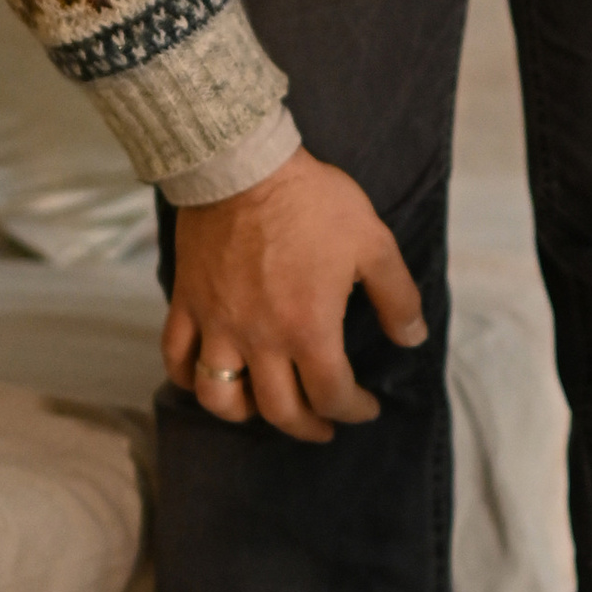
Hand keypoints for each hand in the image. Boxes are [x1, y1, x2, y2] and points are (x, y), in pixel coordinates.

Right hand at [164, 144, 426, 442]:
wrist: (245, 164)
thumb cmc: (312, 202)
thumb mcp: (373, 244)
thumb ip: (398, 297)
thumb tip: (414, 338)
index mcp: (308, 330)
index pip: (332, 395)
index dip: (355, 410)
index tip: (366, 407)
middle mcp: (259, 339)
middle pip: (279, 410)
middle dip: (307, 426)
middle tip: (324, 424)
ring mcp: (217, 324)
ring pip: (219, 397)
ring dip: (244, 414)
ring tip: (264, 407)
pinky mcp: (187, 302)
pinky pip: (177, 354)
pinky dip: (187, 377)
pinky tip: (206, 378)